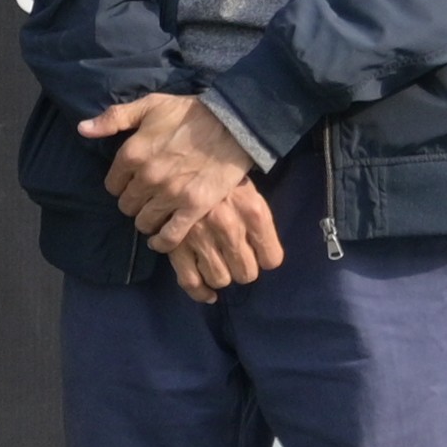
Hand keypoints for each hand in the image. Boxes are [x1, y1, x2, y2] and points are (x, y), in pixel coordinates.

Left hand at [82, 91, 260, 246]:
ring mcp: (170, 194)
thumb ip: (113, 118)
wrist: (233, 124)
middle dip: (134, 203)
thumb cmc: (189, 113)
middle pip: (126, 205)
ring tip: (157, 214)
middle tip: (147, 199)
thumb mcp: (148, 105)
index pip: (112, 185)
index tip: (133, 184)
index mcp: (132, 153)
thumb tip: (82, 129)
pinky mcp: (194, 207)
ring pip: (144, 222)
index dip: (122, 186)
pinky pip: (170, 236)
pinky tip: (162, 239)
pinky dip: (163, 241)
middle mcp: (147, 177)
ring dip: (148, 220)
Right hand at [155, 177, 285, 301]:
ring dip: (220, 275)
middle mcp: (230, 227)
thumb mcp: (248, 189)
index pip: (271, 259)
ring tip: (216, 262)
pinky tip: (206, 292)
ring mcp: (201, 236)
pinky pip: (190, 280)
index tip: (258, 253)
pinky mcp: (175, 243)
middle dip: (242, 269)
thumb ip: (257, 220)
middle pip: (246, 273)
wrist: (181, 154)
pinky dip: (199, 291)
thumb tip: (262, 254)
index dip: (265, 258)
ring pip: (220, 279)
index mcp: (253, 212)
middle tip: (235, 258)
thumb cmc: (220, 173)